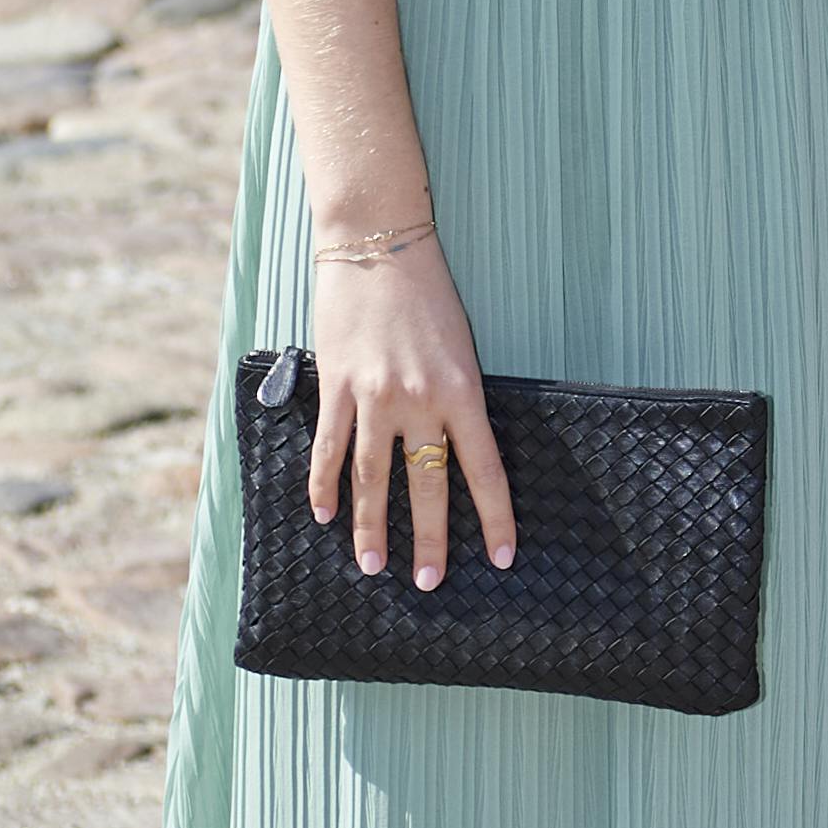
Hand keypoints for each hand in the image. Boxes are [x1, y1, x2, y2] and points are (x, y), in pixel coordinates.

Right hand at [309, 234, 514, 586]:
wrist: (379, 245)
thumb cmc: (428, 293)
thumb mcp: (461, 347)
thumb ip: (457, 399)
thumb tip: (454, 449)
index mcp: (463, 391)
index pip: (484, 469)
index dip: (496, 517)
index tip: (502, 557)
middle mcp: (420, 401)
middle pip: (426, 485)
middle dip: (429, 539)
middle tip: (429, 582)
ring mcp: (373, 396)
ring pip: (372, 478)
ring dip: (371, 527)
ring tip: (373, 566)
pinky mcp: (336, 386)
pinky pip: (330, 448)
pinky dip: (325, 485)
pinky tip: (325, 515)